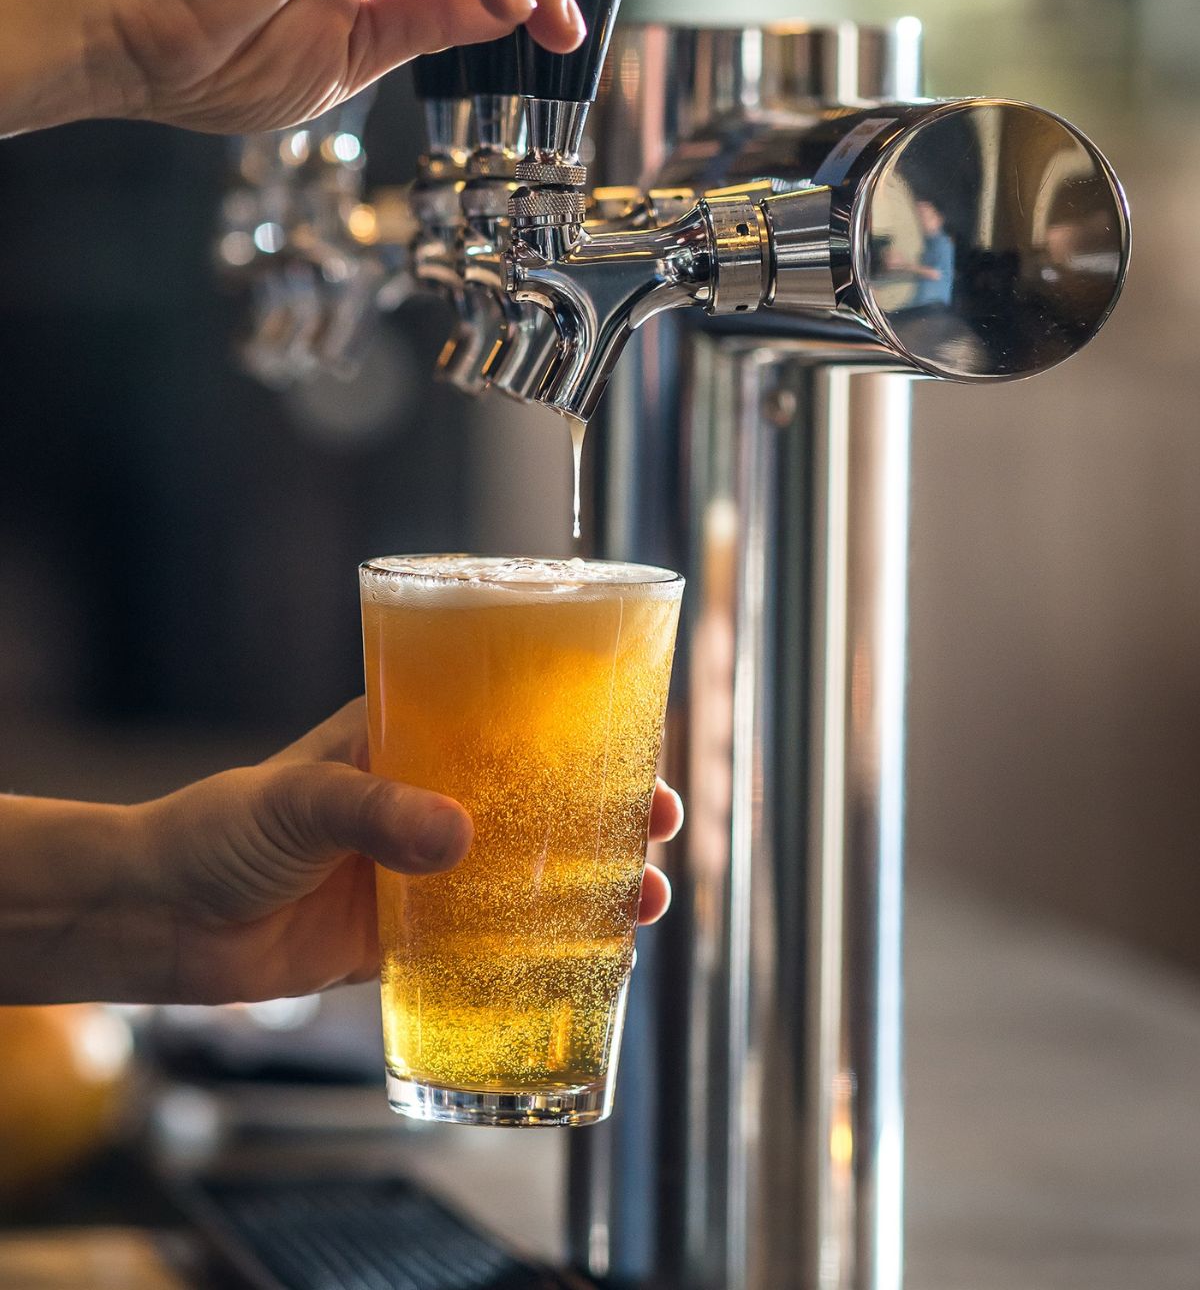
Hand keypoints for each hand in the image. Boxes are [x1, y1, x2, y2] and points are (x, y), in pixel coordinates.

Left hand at [0, 700, 683, 1005]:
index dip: (583, 733)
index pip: (513, 722)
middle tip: (660, 828)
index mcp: (409, 740)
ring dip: (591, 885)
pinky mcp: (404, 940)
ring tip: (645, 903)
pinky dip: (538, 954)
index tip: (640, 745)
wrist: (160, 918)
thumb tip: (461, 838)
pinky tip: (583, 965)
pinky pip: (486, 946)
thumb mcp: (300, 800)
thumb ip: (376, 813)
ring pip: (528, 873)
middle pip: (541, 799)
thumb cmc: (219, 829)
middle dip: (610, 811)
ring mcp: (420, 872)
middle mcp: (427, 800)